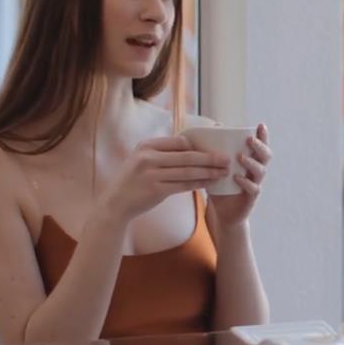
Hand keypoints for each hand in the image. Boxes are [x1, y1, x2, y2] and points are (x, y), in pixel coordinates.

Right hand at [100, 135, 229, 223]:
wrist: (116, 203)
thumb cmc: (133, 181)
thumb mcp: (141, 159)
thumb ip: (162, 153)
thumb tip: (191, 147)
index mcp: (146, 146)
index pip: (179, 141)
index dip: (199, 145)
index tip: (215, 148)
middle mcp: (148, 158)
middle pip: (187, 156)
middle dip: (210, 158)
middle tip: (227, 159)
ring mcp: (151, 174)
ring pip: (188, 172)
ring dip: (209, 172)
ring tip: (224, 172)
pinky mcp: (156, 191)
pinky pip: (183, 186)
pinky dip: (199, 184)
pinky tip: (211, 183)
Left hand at [207, 124, 271, 228]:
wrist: (222, 213)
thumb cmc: (221, 186)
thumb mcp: (217, 166)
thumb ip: (217, 149)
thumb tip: (215, 126)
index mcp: (251, 161)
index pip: (261, 146)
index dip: (263, 136)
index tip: (260, 125)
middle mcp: (256, 171)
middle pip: (266, 156)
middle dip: (260, 146)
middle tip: (249, 140)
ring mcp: (255, 184)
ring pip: (261, 171)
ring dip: (252, 162)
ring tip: (240, 157)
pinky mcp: (251, 198)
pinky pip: (253, 188)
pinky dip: (246, 182)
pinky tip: (237, 178)